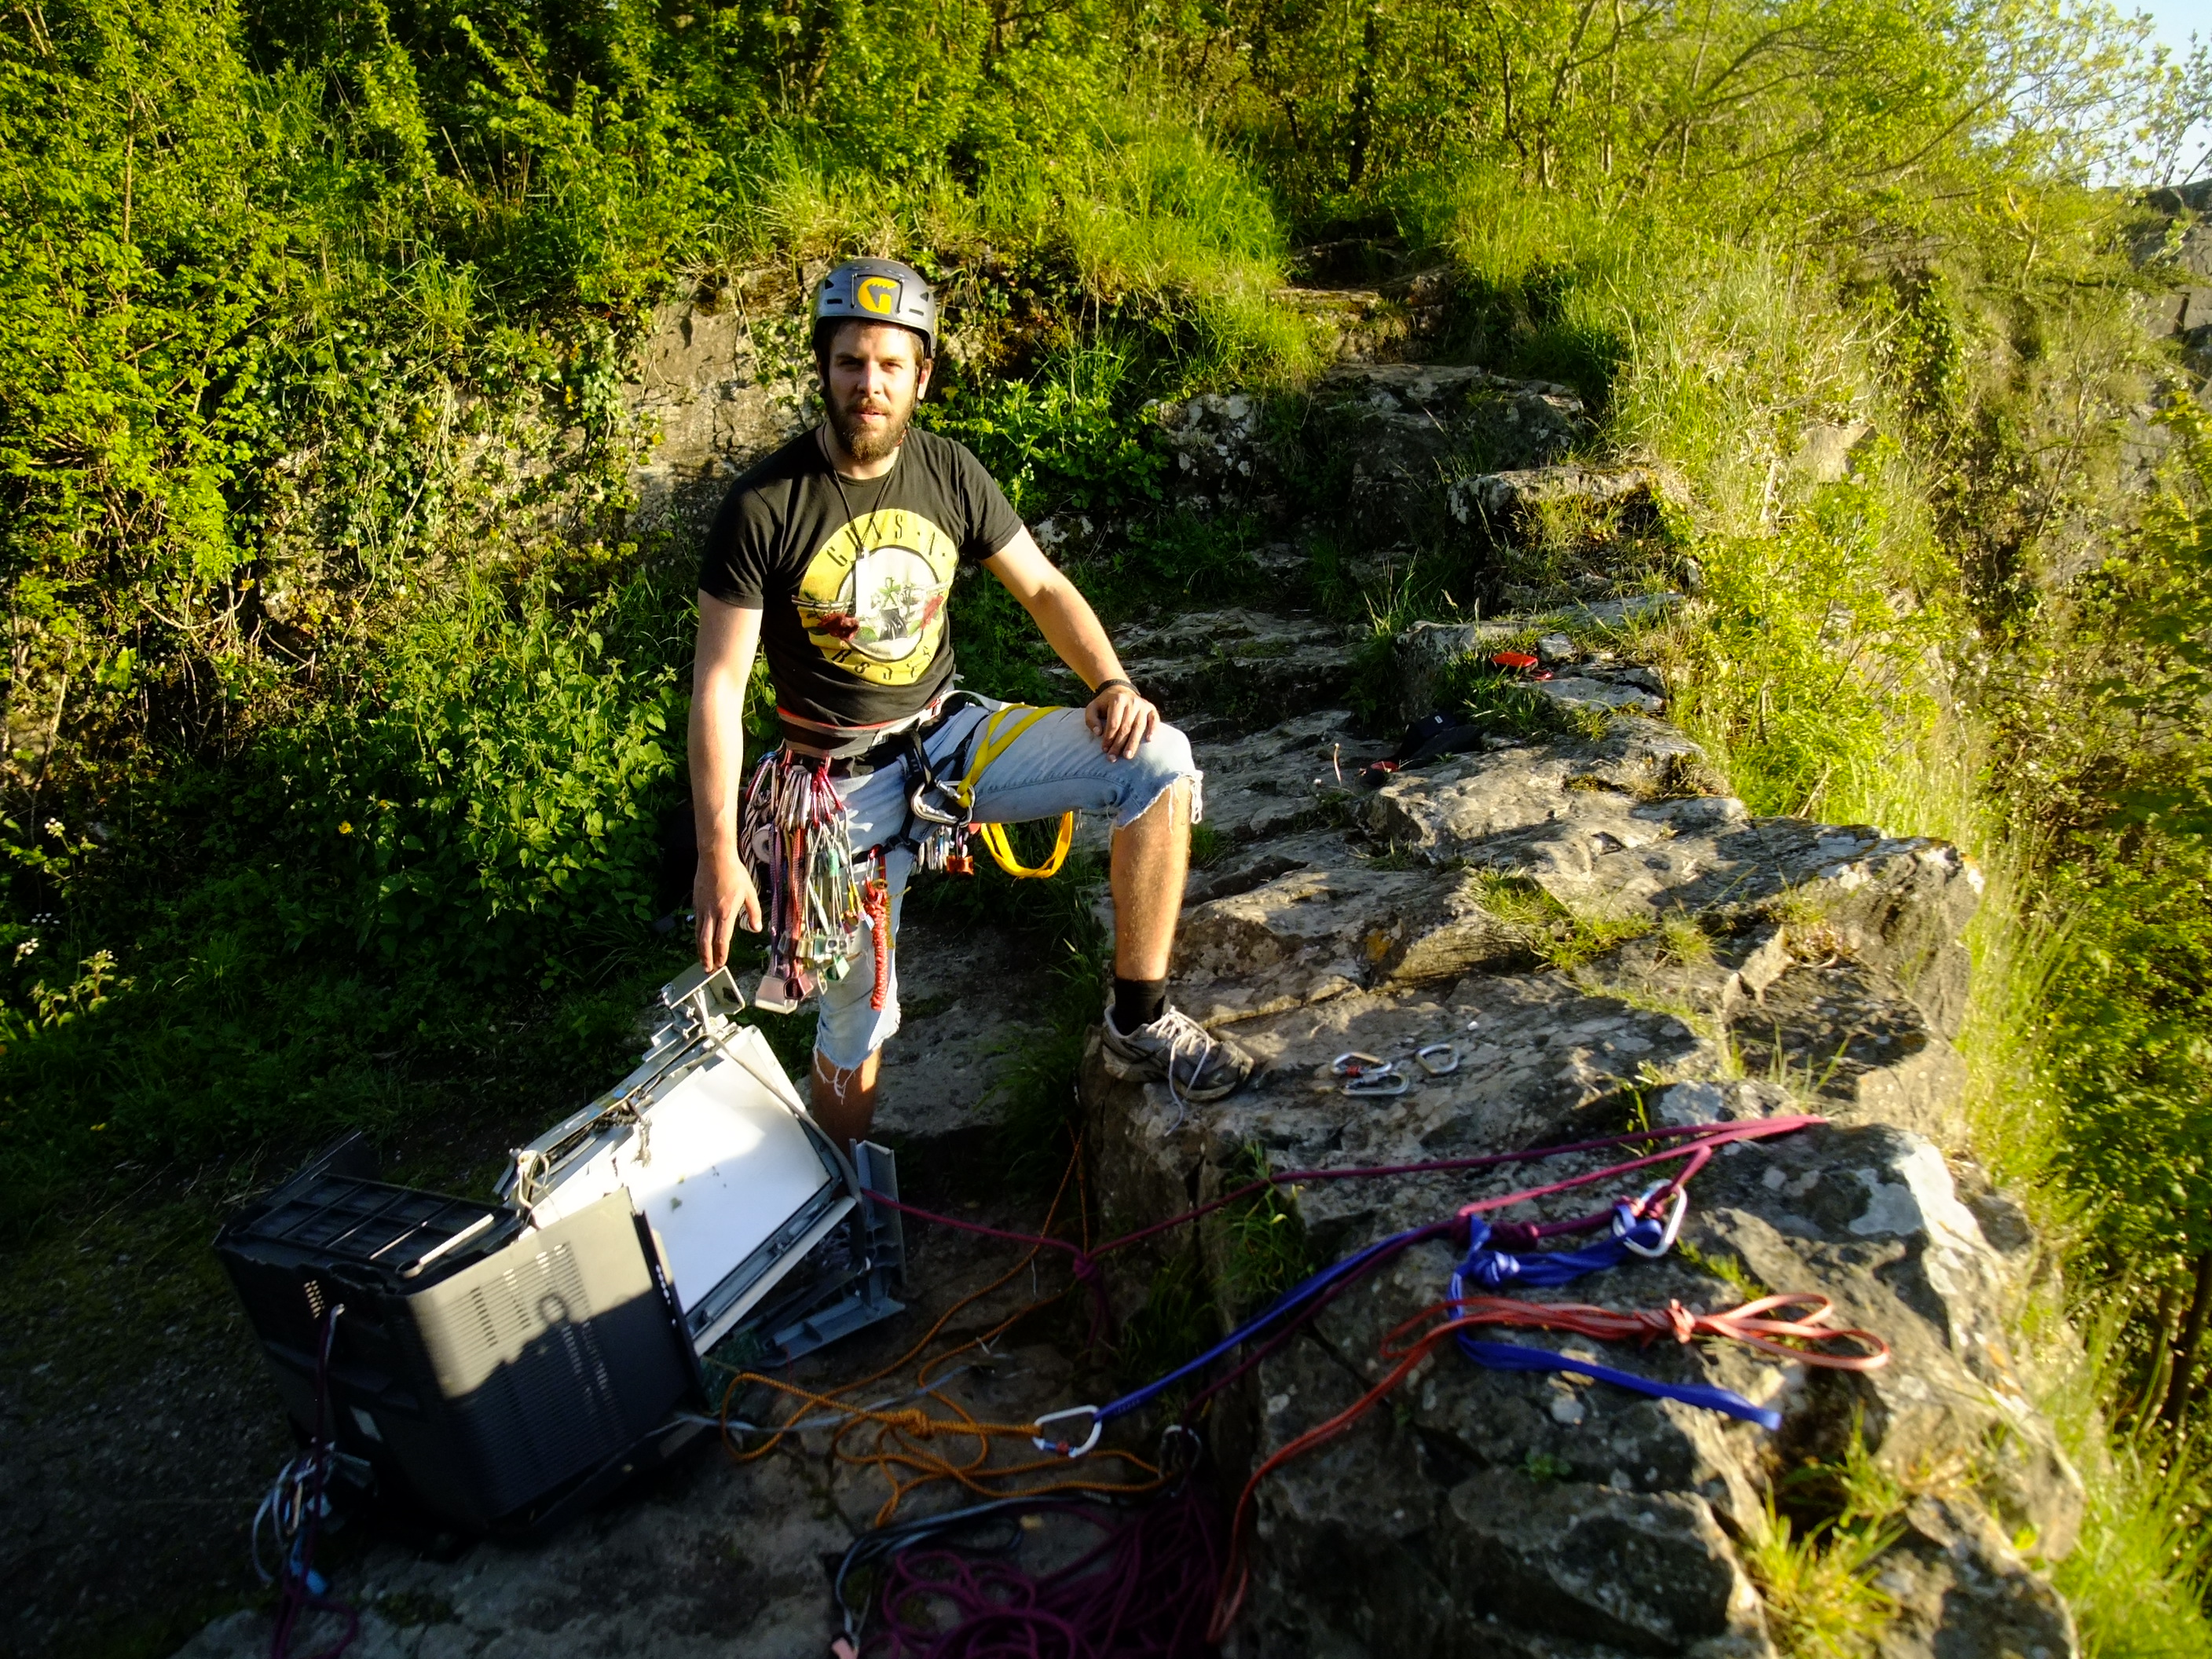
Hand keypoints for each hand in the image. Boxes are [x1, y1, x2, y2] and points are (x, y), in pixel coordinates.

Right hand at [695, 850, 761, 972]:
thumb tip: (756, 928)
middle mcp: (712, 913)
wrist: (715, 858)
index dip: (721, 954)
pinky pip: (696, 923)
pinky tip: (700, 939)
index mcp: (726, 912)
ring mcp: (701, 908)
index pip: (722, 940)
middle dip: (707, 957)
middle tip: (708, 969)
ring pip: (699, 934)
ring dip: (700, 949)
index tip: (721, 964)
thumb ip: (753, 912)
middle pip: (706, 941)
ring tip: (703, 959)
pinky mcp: (696, 903)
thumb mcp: (749, 893)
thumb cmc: (735, 874)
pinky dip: (698, 935)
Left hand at [1085, 682, 1158, 759]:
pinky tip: (1149, 740)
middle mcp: (1132, 701)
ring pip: (1139, 726)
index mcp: (1117, 700)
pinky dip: (1153, 729)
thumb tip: (1098, 733)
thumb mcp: (1093, 708)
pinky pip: (1154, 720)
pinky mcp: (1151, 708)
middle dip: (1119, 744)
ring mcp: (1143, 705)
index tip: (1104, 750)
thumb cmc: (1105, 704)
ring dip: (1133, 743)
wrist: (1120, 691)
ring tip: (1128, 756)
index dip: (1109, 738)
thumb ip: (1091, 719)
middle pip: (1126, 727)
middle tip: (1113, 758)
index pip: (1114, 723)